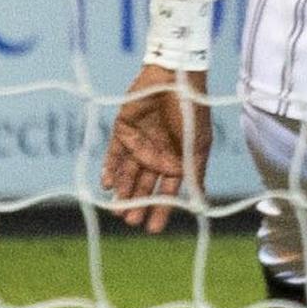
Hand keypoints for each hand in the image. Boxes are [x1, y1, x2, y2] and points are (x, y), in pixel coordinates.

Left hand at [104, 61, 210, 232]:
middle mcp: (159, 154)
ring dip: (123, 192)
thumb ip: (194, 173)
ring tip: (117, 210)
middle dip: (138, 204)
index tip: (154, 229)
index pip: (168, 191)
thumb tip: (198, 202)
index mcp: (179, 159)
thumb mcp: (197, 145)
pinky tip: (107, 185)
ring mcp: (140, 143)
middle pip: (145, 185)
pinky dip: (110, 170)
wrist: (172, 78)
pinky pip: (114, 155)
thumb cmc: (191, 111)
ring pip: (128, 174)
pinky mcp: (123, 131)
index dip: (162, 209)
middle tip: (130, 221)